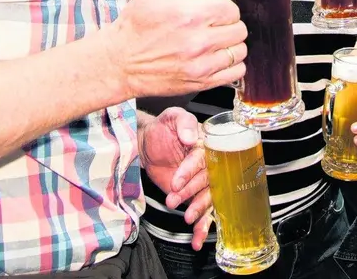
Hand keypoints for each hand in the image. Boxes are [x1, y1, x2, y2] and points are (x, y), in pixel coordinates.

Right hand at [110, 0, 246, 98]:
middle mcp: (199, 41)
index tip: (213, 9)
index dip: (223, 6)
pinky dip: (231, 64)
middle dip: (229, 24)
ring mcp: (201, 65)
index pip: (231, 8)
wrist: (120, 62)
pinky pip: (235, 72)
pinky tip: (217, 57)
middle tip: (214, 25)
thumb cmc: (136, 24)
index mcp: (190, 15)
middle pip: (240, 29)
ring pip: (240, 51)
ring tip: (215, 41)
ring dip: (231, 44)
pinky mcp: (200, 82)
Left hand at [140, 108, 214, 250]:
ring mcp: (201, 182)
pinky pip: (202, 212)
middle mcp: (209, 165)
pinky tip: (197, 239)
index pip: (204, 160)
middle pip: (208, 182)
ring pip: (208, 199)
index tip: (176, 180)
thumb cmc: (161, 128)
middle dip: (191, 192)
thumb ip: (182, 121)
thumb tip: (191, 136)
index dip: (190, 172)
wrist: (147, 145)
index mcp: (208, 145)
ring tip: (186, 216)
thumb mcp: (171, 117)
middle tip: (174, 197)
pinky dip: (201, 227)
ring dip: (198, 210)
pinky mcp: (193, 195)